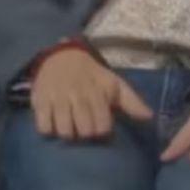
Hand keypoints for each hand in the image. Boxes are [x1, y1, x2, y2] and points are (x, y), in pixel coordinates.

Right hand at [30, 46, 152, 139]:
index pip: (102, 126)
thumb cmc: (90, 74)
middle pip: (84, 131)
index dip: (102, 130)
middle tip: (83, 126)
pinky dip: (48, 130)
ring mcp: (56, 99)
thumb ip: (132, 101)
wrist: (59, 55)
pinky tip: (53, 123)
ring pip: (64, 131)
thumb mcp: (113, 82)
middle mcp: (76, 96)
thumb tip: (150, 117)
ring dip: (68, 133)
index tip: (99, 125)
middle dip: (86, 134)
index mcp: (96, 92)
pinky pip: (43, 127)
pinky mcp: (39, 101)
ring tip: (69, 127)